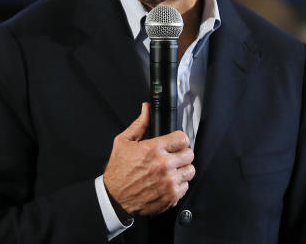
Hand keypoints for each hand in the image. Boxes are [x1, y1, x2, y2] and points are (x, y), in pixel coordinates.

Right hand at [102, 102, 194, 216]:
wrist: (115, 196)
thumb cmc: (118, 170)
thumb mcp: (123, 142)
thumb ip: (139, 124)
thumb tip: (146, 109)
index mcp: (153, 149)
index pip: (182, 138)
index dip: (179, 139)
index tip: (175, 142)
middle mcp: (164, 165)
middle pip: (189, 154)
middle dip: (181, 153)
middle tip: (172, 156)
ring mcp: (169, 181)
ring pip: (190, 170)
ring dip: (182, 168)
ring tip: (171, 169)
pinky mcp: (172, 196)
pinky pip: (186, 186)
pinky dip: (179, 184)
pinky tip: (167, 181)